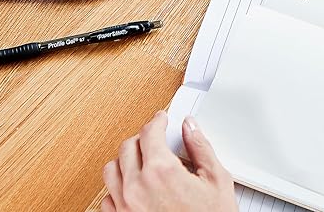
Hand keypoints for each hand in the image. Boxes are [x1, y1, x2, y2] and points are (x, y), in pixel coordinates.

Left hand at [102, 112, 237, 211]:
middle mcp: (137, 188)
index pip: (149, 132)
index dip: (157, 121)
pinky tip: (133, 187)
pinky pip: (107, 199)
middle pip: (128, 147)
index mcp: (161, 172)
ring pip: (111, 170)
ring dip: (125, 160)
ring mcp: (126, 208)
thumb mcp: (216, 180)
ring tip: (141, 160)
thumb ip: (200, 147)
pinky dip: (117, 188)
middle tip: (155, 138)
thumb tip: (190, 127)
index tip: (161, 120)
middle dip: (143, 138)